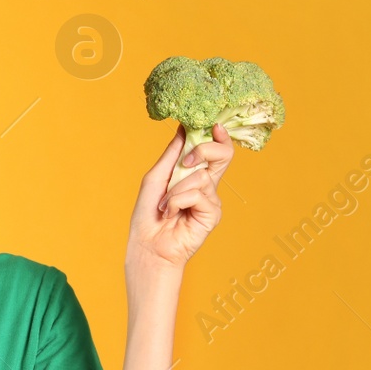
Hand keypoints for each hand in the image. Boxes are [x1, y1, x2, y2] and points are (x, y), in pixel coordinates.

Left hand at [129, 123, 232, 270]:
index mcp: (194, 175)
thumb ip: (172, 154)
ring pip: (201, 177)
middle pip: (223, 156)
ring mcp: (211, 200)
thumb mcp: (157, 177)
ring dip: (176, 190)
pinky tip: (171, 214)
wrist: (147, 244)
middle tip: (186, 162)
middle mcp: (206, 186)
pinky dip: (178, 201)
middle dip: (205, 150)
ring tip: (165, 205)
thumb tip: (185, 128)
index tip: (213, 125)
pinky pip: (198, 195)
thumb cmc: (148, 214)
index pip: (215, 151)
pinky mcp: (212, 215)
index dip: (219, 136)